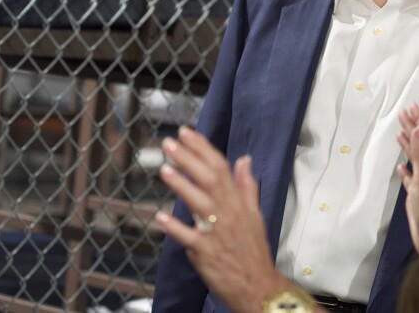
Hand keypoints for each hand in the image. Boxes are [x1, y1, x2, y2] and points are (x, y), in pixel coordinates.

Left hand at [155, 128, 289, 312]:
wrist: (258, 286)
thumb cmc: (253, 251)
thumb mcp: (256, 214)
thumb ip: (247, 186)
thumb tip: (244, 159)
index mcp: (238, 203)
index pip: (221, 167)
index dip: (203, 149)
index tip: (187, 133)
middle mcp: (228, 213)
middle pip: (209, 179)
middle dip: (189, 159)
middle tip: (169, 143)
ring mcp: (217, 232)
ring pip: (199, 203)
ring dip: (182, 185)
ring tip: (165, 169)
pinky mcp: (206, 253)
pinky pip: (189, 237)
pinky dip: (175, 227)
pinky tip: (160, 217)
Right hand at [396, 103, 418, 253]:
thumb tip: (418, 127)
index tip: (411, 105)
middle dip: (413, 125)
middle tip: (402, 112)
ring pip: (417, 158)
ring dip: (408, 143)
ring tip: (399, 132)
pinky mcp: (418, 195)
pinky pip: (411, 178)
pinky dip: (405, 169)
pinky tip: (400, 167)